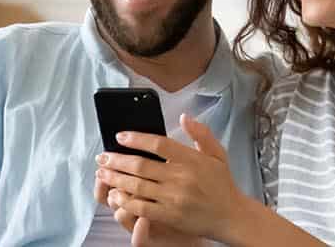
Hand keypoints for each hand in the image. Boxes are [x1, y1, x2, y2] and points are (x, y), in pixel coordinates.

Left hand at [95, 114, 243, 239]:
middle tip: (102, 156)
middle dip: (117, 160)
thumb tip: (184, 116)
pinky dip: (126, 201)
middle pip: (141, 165)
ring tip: (102, 173)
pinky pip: (142, 207)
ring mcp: (175, 198)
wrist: (232, 217)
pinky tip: (115, 195)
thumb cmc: (222, 184)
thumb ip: (200, 134)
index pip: (159, 144)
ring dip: (116, 179)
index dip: (136, 138)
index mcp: (192, 160)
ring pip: (137, 186)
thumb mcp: (217, 154)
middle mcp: (181, 178)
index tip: (120, 136)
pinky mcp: (171, 216)